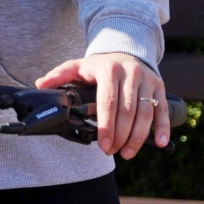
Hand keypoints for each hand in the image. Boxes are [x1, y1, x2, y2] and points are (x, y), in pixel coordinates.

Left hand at [36, 52, 169, 158]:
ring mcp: (148, 81)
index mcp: (109, 69)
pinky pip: (163, 110)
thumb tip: (40, 85)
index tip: (103, 144)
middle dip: (120, 135)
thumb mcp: (77, 66)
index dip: (106, 125)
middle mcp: (131, 74)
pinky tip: (160, 143)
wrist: (125, 51)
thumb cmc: (98, 65)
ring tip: (127, 153)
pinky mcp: (160, 88)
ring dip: (138, 137)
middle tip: (112, 151)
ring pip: (146, 113)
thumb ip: (59, 75)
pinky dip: (163, 127)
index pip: (108, 102)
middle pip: (128, 111)